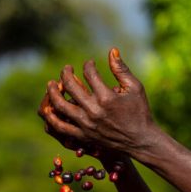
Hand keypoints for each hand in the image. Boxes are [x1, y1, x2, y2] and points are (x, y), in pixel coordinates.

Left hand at [40, 48, 157, 156]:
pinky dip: (52, 116)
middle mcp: (94, 110)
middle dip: (66, 73)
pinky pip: (60, 127)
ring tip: (51, 85)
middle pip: (70, 85)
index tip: (90, 64)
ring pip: (60, 105)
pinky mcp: (83, 136)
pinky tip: (49, 107)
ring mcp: (86, 124)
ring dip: (53, 92)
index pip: (89, 73)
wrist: (141, 141)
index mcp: (107, 97)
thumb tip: (112, 50)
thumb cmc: (140, 112)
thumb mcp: (135, 88)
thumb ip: (121, 69)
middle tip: (67, 69)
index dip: (88, 65)